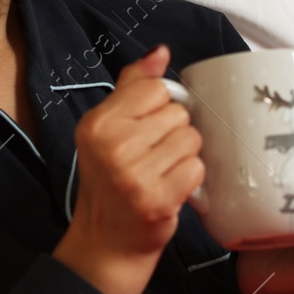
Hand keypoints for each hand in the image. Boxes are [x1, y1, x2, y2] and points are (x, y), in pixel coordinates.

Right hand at [53, 46, 203, 293]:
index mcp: (98, 123)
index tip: (146, 131)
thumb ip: (133, 88)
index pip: (155, 89)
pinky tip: (171, 189)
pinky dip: (190, 180)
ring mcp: (134, 174)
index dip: (159, 109)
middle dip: (173, 135)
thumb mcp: (108, 130)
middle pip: (178, 114)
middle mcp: (112, 145)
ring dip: (184, 158)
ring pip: (191, 139)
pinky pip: (196, 168)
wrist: (107, 241)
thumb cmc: (111, 181)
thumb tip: (160, 52)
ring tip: (162, 173)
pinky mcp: (157, 199)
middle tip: (153, 158)